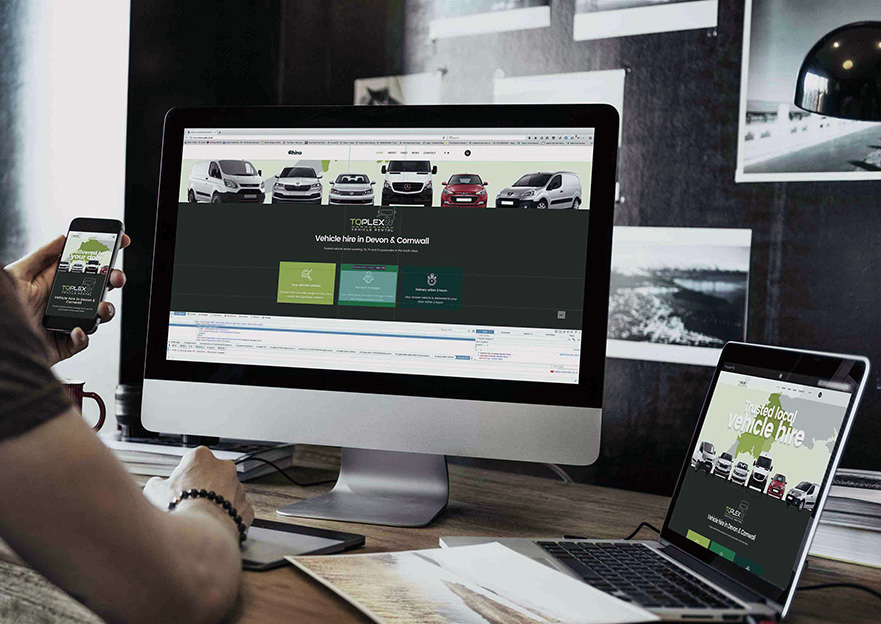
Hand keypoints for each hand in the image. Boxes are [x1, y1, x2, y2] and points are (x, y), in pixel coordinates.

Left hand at [4, 233, 130, 365]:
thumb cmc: (2, 309)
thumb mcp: (17, 275)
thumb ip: (40, 256)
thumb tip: (62, 238)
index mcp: (55, 282)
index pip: (86, 265)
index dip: (105, 254)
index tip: (120, 241)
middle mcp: (65, 301)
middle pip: (99, 288)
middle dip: (114, 280)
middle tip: (115, 277)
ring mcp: (68, 322)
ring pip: (98, 315)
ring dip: (105, 309)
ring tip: (99, 307)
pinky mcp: (65, 344)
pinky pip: (83, 341)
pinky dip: (83, 336)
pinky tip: (75, 330)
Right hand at [144, 446, 253, 536]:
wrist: (200, 535)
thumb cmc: (178, 510)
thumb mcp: (154, 491)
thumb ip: (157, 484)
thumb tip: (156, 485)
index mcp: (201, 458)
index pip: (193, 460)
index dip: (184, 475)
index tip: (178, 486)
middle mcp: (224, 468)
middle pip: (212, 474)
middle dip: (203, 486)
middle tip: (189, 502)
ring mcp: (238, 488)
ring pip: (227, 492)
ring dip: (217, 502)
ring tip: (200, 518)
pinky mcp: (246, 508)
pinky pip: (237, 511)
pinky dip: (228, 518)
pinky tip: (214, 526)